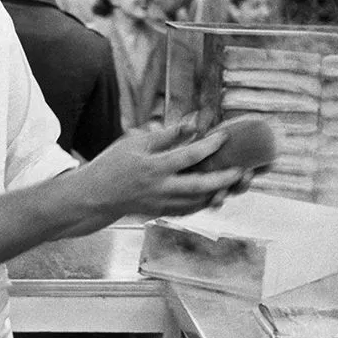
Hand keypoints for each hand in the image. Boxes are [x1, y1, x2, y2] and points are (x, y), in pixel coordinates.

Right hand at [79, 122, 246, 218]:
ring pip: (198, 203)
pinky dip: (204, 203)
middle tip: (243, 171)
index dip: (210, 146)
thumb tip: (191, 125)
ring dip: (219, 193)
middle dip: (225, 180)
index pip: (188, 156)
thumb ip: (165, 135)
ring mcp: (162, 204)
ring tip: (235, 183)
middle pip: (200, 187)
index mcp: (154, 167)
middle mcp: (161, 189)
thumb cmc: (112, 165)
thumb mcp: (135, 142)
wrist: (94, 196)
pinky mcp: (162, 212)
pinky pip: (189, 210)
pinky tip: (215, 194)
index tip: (225, 136)